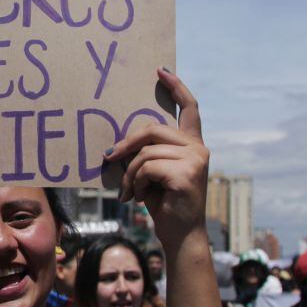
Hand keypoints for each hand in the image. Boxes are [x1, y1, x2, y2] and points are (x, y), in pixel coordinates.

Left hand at [105, 68, 208, 244]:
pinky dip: (137, 183)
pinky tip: (139, 198)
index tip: (161, 70)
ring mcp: (195, 160)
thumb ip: (149, 152)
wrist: (180, 235)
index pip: (189, 108)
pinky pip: (147, 167)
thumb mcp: (155, 173)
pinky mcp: (186, 173)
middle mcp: (198, 148)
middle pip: (153, 129)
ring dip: (130, 174)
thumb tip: (120, 143)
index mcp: (193, 144)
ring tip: (130, 192)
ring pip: (146, 152)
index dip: (176, 87)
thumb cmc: (165, 204)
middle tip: (109, 158)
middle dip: (127, 144)